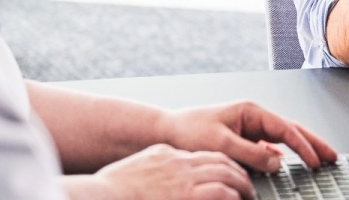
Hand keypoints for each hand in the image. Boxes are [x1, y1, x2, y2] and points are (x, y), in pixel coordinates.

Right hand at [86, 143, 252, 199]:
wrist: (100, 196)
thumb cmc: (109, 191)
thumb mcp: (133, 172)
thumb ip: (150, 171)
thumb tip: (155, 182)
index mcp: (163, 154)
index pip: (199, 153)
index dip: (217, 163)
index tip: (226, 171)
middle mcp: (177, 162)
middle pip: (218, 159)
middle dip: (235, 171)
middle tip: (245, 184)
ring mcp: (184, 177)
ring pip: (225, 173)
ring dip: (240, 184)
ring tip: (248, 195)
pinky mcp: (188, 195)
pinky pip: (221, 192)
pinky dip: (233, 196)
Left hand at [161, 102, 337, 172]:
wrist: (166, 132)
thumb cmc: (188, 132)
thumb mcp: (221, 143)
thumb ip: (250, 154)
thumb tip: (277, 162)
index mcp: (251, 111)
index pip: (286, 129)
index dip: (304, 147)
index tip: (317, 162)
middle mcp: (253, 118)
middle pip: (291, 130)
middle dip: (313, 143)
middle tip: (332, 156)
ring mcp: (249, 129)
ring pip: (282, 139)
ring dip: (300, 149)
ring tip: (318, 160)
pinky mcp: (242, 141)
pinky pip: (268, 149)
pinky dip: (281, 156)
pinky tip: (287, 165)